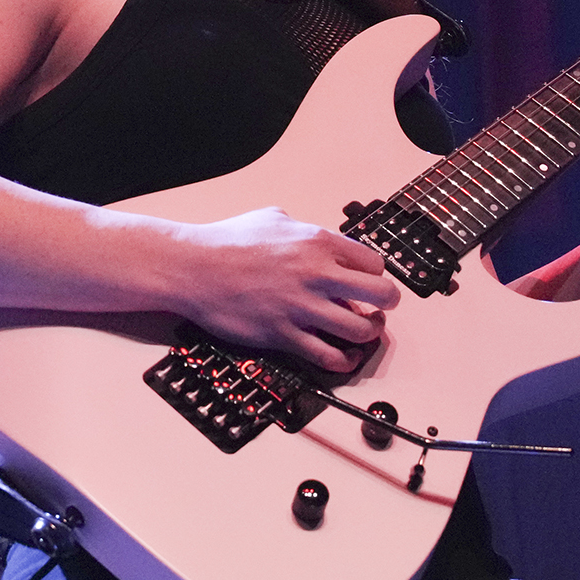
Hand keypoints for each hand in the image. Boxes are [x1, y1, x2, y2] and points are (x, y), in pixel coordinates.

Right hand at [171, 207, 398, 371]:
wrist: (193, 268)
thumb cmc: (226, 242)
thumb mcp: (274, 218)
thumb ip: (304, 229)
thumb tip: (317, 237)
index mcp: (318, 242)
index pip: (374, 263)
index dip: (375, 275)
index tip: (368, 283)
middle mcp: (316, 274)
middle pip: (381, 295)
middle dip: (386, 304)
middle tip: (380, 309)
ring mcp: (301, 307)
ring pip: (361, 330)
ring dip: (368, 335)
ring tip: (362, 333)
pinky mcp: (284, 335)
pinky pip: (329, 356)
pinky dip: (343, 361)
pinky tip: (343, 356)